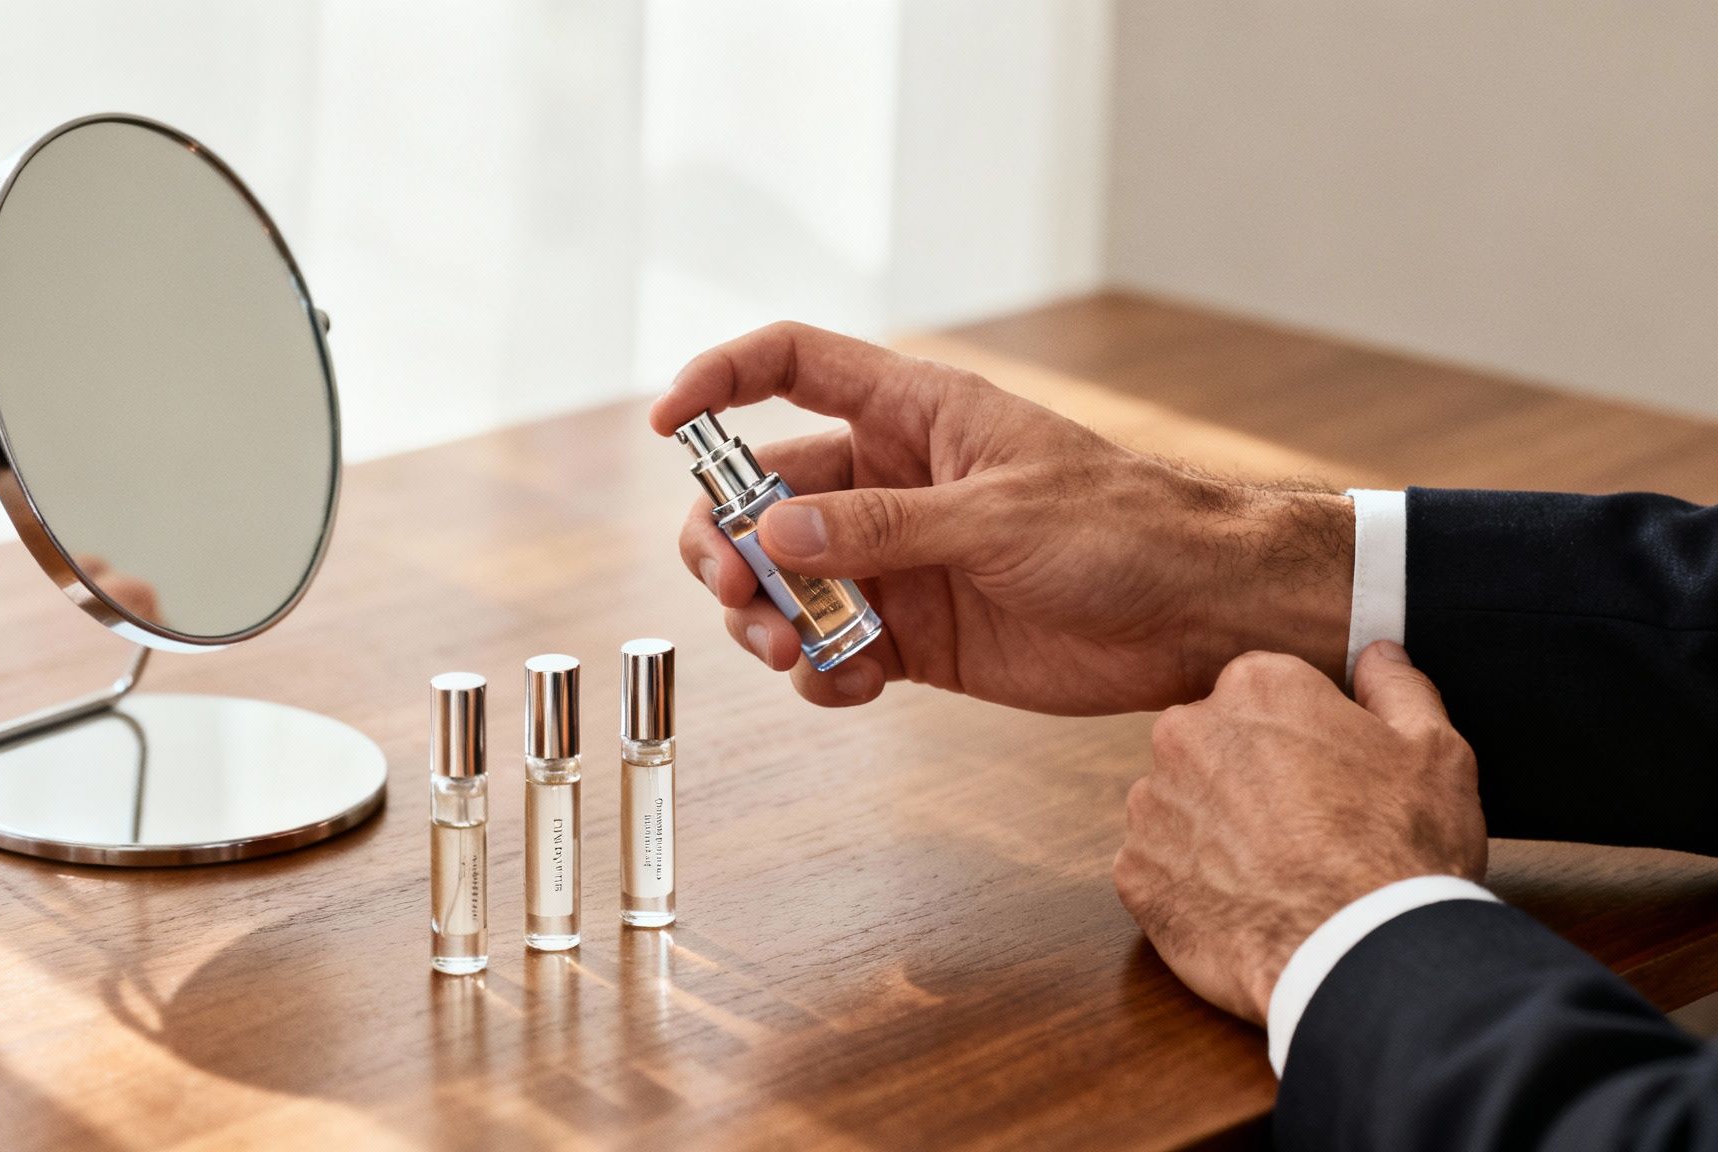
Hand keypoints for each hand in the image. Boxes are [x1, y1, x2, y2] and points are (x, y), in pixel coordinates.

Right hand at [651, 321, 1353, 714]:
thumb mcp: (998, 515)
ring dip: (762, 618)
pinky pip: (831, 652)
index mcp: (914, 415)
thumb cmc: (1124, 528)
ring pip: (784, 582)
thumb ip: (882, 526)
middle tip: (734, 588)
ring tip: (787, 653)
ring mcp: (895, 562)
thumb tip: (776, 534)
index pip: (793, 366)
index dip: (721, 379)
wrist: (1198, 616)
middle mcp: (889, 483)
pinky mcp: (913, 636)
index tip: (667, 424)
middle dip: (728, 541)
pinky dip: (819, 673)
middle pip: (763, 494)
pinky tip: (844, 685)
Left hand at [1113, 642, 1488, 1024]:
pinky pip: (1158, 868)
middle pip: (1211, 744)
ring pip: (1179, 806)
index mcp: (1255, 687)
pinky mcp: (1134, 872)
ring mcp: (1151, 804)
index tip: (1327, 777)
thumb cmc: (1403, 848)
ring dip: (1214, 831)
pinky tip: (1242, 907)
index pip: (1262, 694)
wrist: (1362, 954)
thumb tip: (1377, 654)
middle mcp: (1185, 732)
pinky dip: (1190, 886)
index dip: (1298, 737)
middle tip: (1305, 829)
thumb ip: (1396, 688)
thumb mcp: (1434, 751)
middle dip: (1247, 778)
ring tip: (1275, 874)